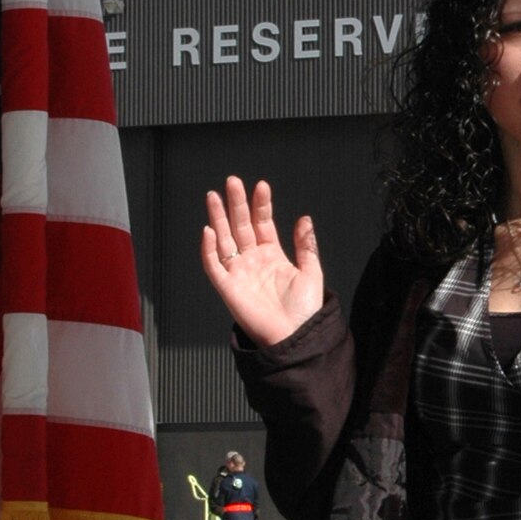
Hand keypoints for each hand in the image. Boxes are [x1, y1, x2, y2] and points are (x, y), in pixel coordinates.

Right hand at [201, 176, 324, 345]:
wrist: (295, 337)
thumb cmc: (304, 312)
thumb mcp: (311, 273)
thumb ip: (306, 246)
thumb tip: (305, 219)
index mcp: (272, 256)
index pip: (262, 223)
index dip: (261, 205)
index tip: (261, 186)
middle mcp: (253, 261)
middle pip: (240, 226)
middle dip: (236, 204)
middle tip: (233, 182)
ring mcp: (239, 273)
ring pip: (224, 239)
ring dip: (218, 218)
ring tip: (215, 196)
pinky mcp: (228, 288)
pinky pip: (214, 265)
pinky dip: (209, 249)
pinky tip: (210, 230)